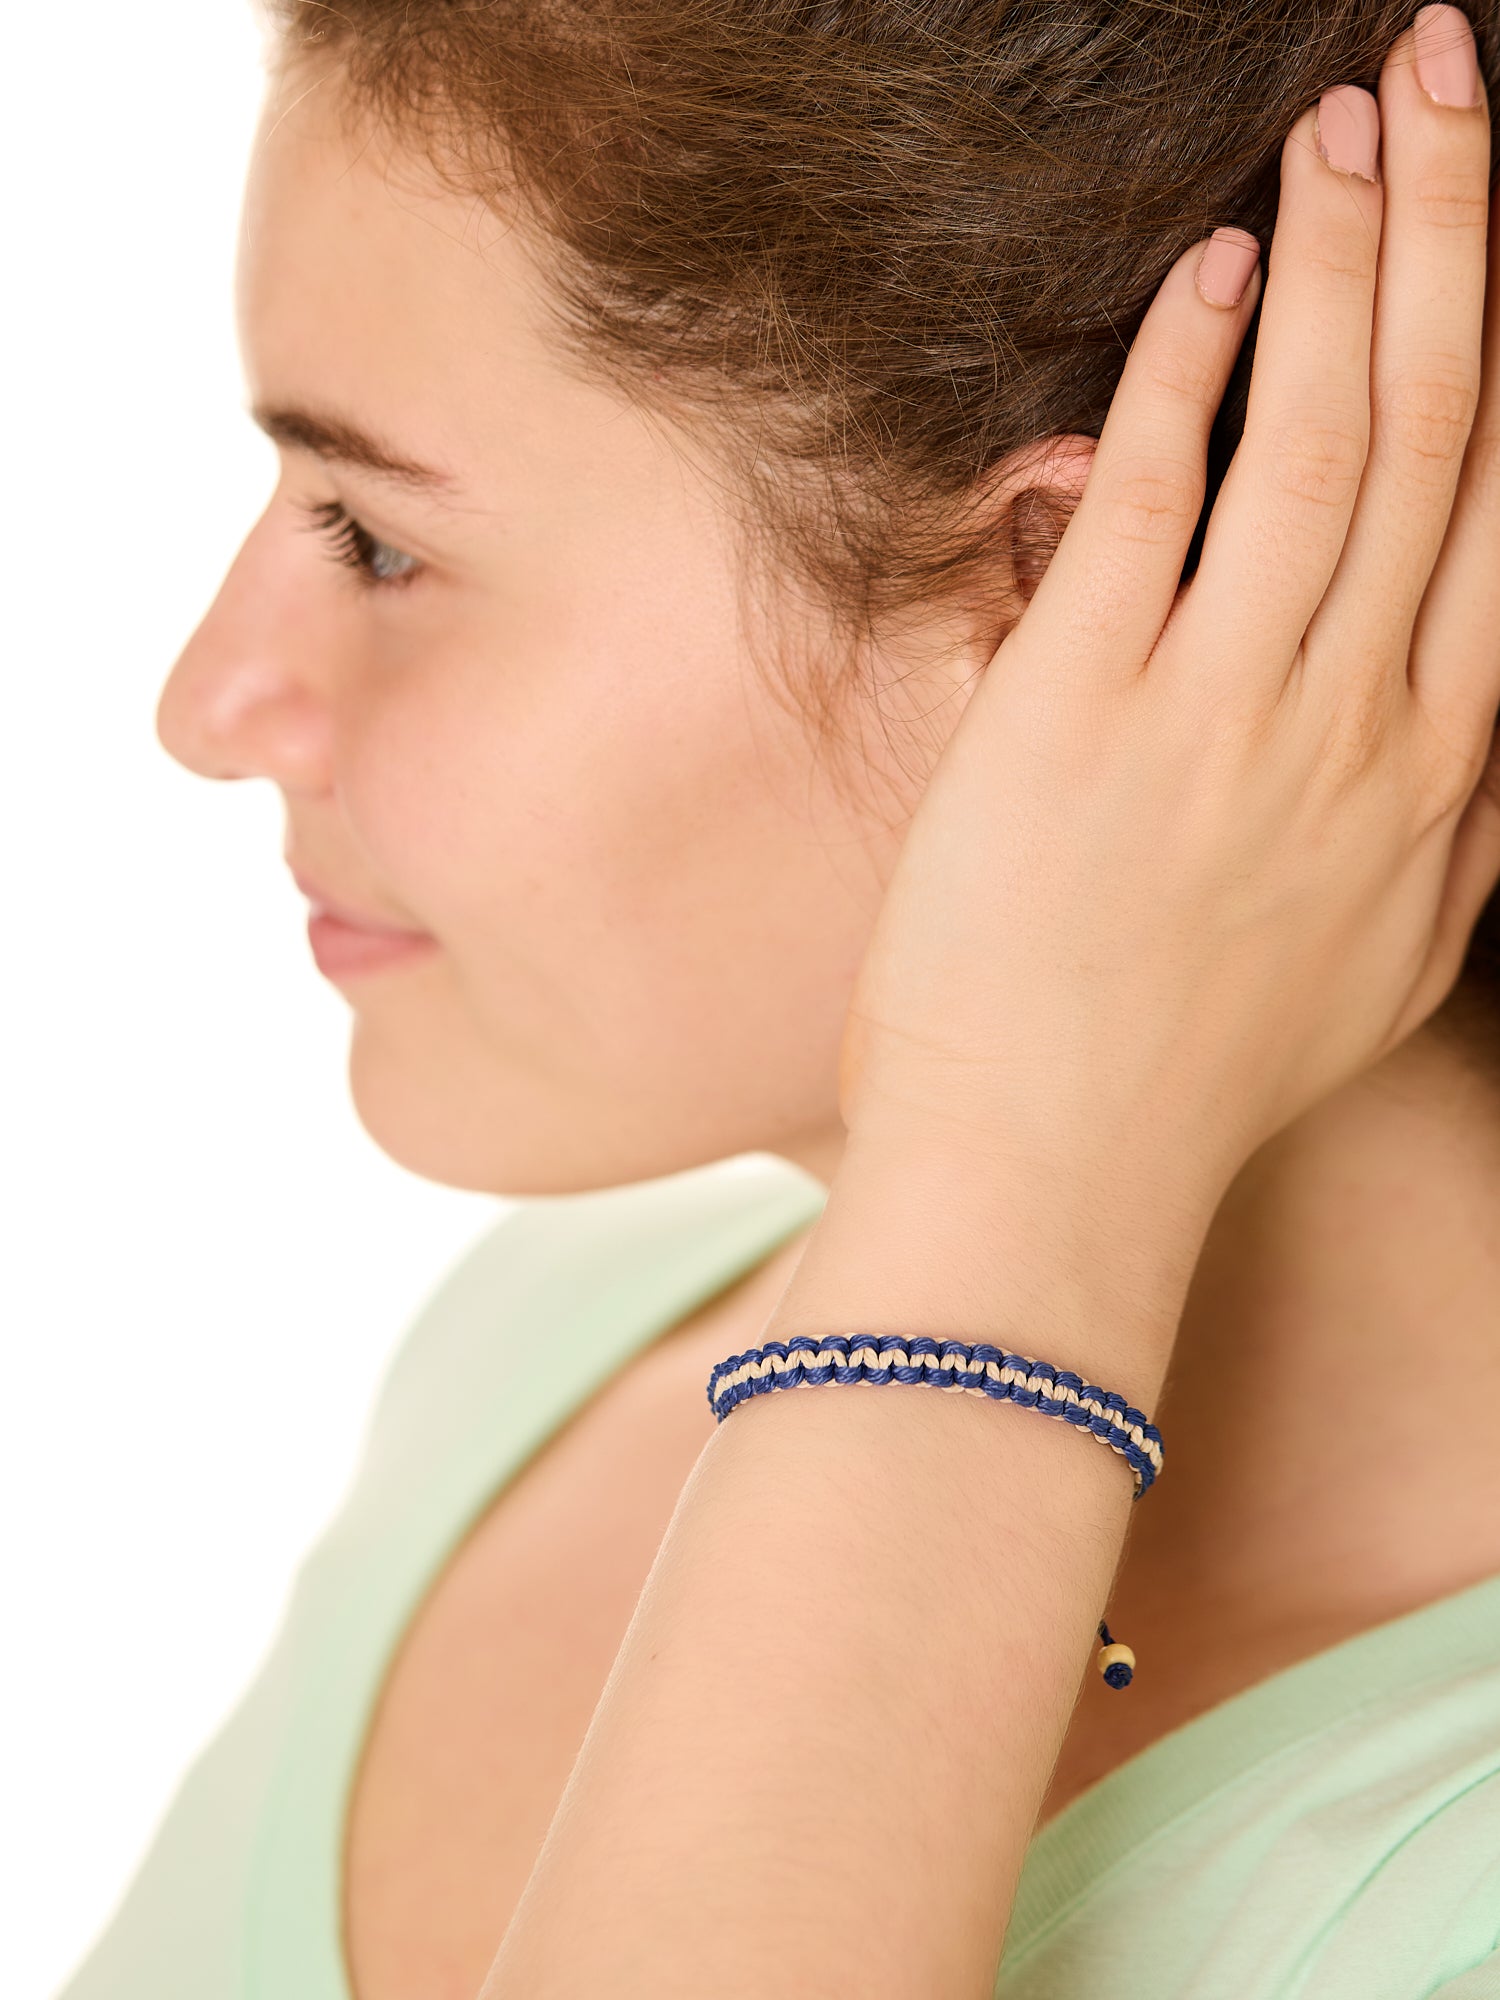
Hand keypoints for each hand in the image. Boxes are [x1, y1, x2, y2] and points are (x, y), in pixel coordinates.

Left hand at [839, 17, 1499, 1232]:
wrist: (1055, 1176)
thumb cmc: (1198, 1076)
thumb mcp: (1379, 965)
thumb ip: (1448, 836)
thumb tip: (1475, 726)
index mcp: (1436, 776)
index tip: (1496, 232)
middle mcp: (1359, 725)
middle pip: (1440, 434)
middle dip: (1457, 237)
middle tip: (1449, 73)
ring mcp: (1226, 715)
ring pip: (1325, 443)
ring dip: (1345, 262)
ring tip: (1355, 115)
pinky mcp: (1083, 716)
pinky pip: (1155, 510)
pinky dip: (1186, 381)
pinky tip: (1215, 266)